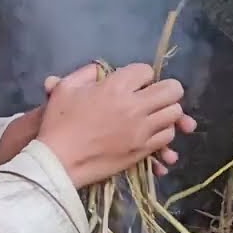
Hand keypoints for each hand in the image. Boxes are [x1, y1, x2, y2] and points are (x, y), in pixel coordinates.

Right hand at [37, 62, 192, 187]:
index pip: (146, 71)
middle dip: (165, 89)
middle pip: (172, 90)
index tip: (133, 83)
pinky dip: (163, 132)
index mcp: (115, 87)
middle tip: (154, 95)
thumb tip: (100, 70)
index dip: (141, 75)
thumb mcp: (65, 89)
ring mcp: (141, 130)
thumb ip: (85, 73)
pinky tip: (151, 131)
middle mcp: (134, 106)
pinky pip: (167, 136)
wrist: (58, 162)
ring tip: (153, 114)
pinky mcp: (142, 150)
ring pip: (174, 113)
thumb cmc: (58, 124)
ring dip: (166, 111)